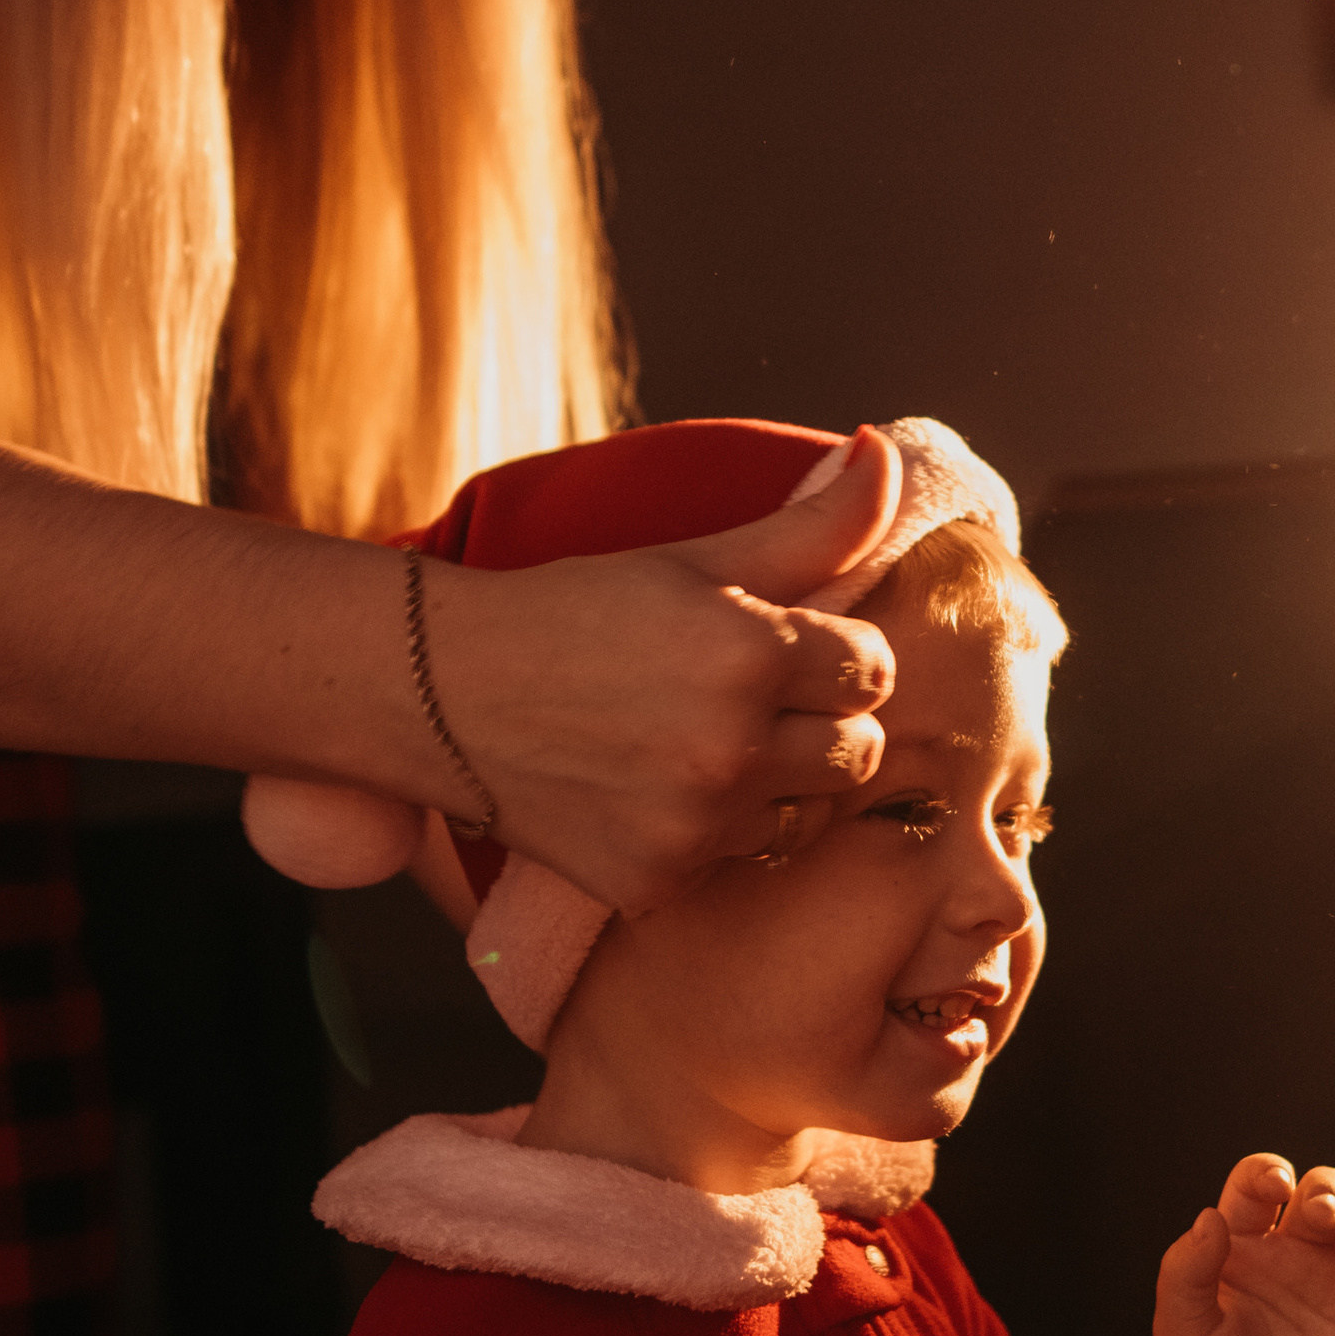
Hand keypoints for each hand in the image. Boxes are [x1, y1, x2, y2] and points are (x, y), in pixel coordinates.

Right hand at [432, 427, 904, 911]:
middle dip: (822, 723)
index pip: (877, 670)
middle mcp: (730, 748)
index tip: (790, 648)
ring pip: (803, 816)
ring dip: (773, 786)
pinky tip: (653, 794)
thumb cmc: (577, 613)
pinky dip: (707, 836)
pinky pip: (733, 865)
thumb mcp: (696, 557)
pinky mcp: (658, 882)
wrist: (447, 695)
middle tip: (750, 699)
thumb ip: (812, 523)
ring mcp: (694, 825)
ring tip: (702, 746)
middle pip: (860, 754)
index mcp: (750, 654)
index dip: (839, 655)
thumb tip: (887, 454)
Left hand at [1155, 1150, 1334, 1335]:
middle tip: (1324, 1218)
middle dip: (1332, 1190)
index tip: (1276, 1188)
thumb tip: (1208, 1217)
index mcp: (1245, 1249)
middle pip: (1328, 1192)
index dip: (1271, 1172)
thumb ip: (1186, 1271)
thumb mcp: (1181, 1331)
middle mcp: (1300, 1258)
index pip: (1261, 1184)